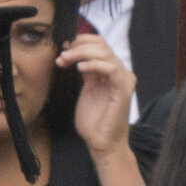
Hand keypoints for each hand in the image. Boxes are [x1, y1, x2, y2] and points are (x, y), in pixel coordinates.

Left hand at [60, 26, 138, 161]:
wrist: (102, 144)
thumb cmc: (94, 122)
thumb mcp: (87, 90)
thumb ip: (85, 71)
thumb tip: (72, 53)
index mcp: (111, 71)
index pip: (100, 44)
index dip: (81, 41)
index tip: (63, 47)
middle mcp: (120, 72)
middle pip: (101, 45)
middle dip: (78, 47)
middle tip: (62, 55)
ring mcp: (124, 80)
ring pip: (105, 53)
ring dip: (81, 53)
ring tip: (65, 60)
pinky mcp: (123, 90)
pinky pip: (110, 68)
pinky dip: (94, 64)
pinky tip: (80, 69)